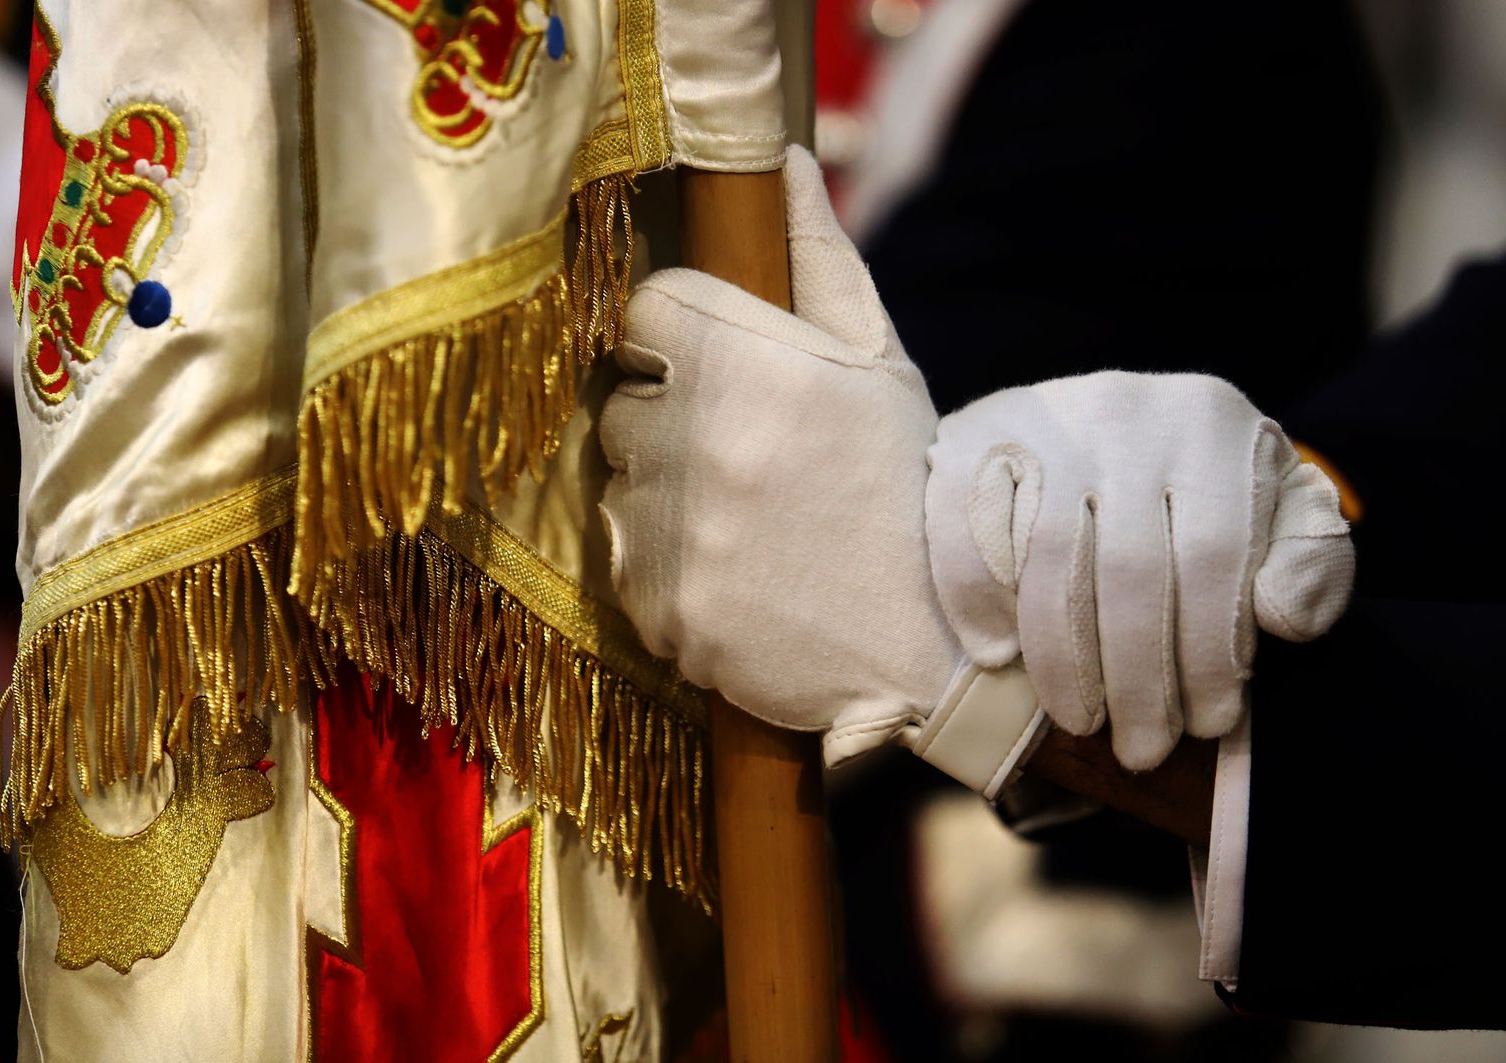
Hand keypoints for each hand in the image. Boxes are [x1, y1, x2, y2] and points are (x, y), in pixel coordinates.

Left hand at [598, 147, 998, 772]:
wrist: (937, 635)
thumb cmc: (906, 481)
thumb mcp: (879, 360)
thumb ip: (820, 257)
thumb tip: (788, 163)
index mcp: (739, 358)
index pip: (642, 313)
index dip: (677, 340)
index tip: (717, 371)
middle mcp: (689, 440)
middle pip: (624, 407)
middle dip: (670, 424)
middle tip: (746, 459)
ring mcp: (669, 532)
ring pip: (622, 492)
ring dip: (667, 503)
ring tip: (750, 527)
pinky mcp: (660, 609)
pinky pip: (632, 572)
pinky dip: (670, 575)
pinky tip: (739, 578)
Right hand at [927, 372, 1354, 768]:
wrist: (1115, 420)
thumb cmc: (1208, 489)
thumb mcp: (1281, 510)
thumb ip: (1309, 563)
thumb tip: (1282, 618)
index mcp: (1212, 421)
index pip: (1216, 555)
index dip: (1211, 653)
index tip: (1211, 725)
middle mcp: (1125, 409)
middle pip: (1129, 568)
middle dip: (1137, 678)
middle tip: (1142, 749)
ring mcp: (1041, 420)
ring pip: (1047, 559)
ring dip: (1061, 660)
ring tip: (1079, 723)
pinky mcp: (971, 435)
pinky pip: (967, 529)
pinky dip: (976, 601)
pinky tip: (998, 658)